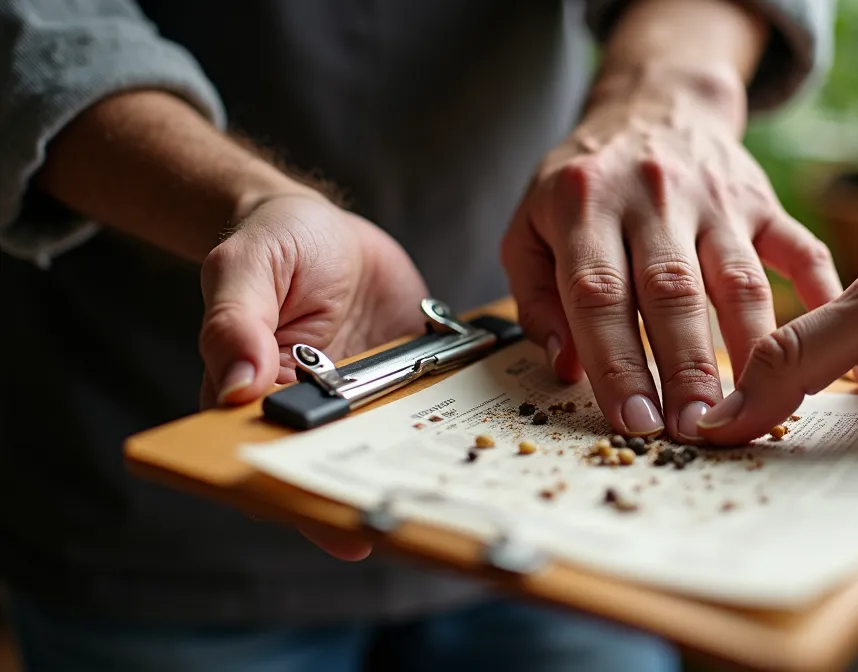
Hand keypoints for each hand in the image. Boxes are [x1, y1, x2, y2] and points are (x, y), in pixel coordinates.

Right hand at [199, 193, 430, 560]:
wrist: (328, 226)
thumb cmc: (273, 246)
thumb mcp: (244, 269)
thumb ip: (235, 323)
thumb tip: (237, 386)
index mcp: (258, 400)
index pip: (273, 462)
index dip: (302, 498)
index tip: (339, 529)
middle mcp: (314, 414)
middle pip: (337, 470)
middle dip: (368, 500)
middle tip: (407, 524)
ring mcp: (366, 402)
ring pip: (391, 448)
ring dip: (418, 469)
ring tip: (448, 496)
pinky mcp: (409, 380)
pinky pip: (432, 407)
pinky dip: (457, 422)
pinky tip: (484, 436)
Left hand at [501, 65, 841, 442]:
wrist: (652, 105)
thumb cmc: (582, 185)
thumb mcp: (529, 228)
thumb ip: (536, 301)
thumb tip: (567, 369)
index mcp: (584, 205)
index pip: (598, 294)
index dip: (616, 363)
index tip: (633, 421)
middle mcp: (652, 197)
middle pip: (673, 292)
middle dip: (685, 369)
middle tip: (695, 430)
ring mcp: (713, 197)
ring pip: (738, 278)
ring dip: (748, 348)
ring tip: (754, 407)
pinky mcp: (760, 200)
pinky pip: (796, 246)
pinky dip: (816, 291)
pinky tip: (821, 338)